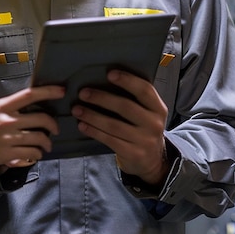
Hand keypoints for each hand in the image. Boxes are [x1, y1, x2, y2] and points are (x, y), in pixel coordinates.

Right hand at [0, 85, 62, 170]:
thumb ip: (2, 109)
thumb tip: (17, 107)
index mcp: (1, 107)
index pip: (29, 95)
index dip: (48, 92)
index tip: (60, 91)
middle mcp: (7, 120)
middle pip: (41, 118)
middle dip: (52, 124)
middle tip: (54, 128)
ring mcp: (9, 138)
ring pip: (39, 137)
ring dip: (47, 142)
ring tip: (46, 145)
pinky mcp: (9, 153)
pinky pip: (31, 153)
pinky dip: (37, 154)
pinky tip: (36, 154)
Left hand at [71, 70, 168, 186]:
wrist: (153, 159)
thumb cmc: (142, 127)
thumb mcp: (146, 112)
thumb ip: (133, 98)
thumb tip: (102, 80)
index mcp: (158, 108)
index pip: (145, 90)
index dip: (128, 80)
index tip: (109, 74)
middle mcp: (154, 124)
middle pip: (125, 107)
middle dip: (101, 98)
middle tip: (82, 93)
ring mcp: (145, 141)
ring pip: (114, 125)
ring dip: (92, 116)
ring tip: (76, 109)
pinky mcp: (133, 154)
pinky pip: (110, 140)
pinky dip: (93, 131)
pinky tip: (82, 125)